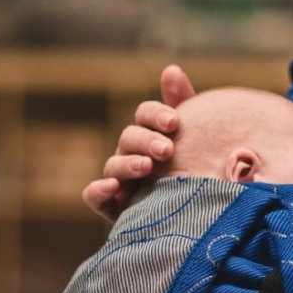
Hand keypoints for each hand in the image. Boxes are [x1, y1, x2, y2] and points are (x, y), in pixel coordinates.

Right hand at [83, 65, 195, 222]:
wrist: (199, 222)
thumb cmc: (197, 174)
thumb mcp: (196, 142)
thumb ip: (185, 106)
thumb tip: (171, 70)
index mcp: (151, 136)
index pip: (145, 115)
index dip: (156, 115)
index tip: (175, 122)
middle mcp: (131, 156)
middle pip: (129, 137)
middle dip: (146, 140)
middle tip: (167, 150)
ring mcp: (120, 182)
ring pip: (113, 165)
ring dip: (128, 163)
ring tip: (147, 167)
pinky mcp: (112, 208)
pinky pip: (93, 197)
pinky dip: (99, 190)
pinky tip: (114, 187)